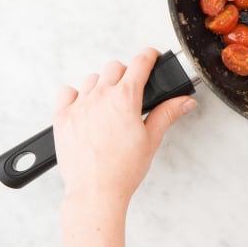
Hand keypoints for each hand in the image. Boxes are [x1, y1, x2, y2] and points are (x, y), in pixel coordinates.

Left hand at [54, 47, 196, 202]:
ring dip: (103, 84)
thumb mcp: (152, 139)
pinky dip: (76, 95)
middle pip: (115, 67)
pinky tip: (85, 108)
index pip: (140, 61)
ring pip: (92, 78)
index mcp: (125, 98)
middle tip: (133, 90)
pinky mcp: (62, 118)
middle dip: (127, 73)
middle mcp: (100, 96)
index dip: (150, 56)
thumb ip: (168, 113)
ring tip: (110, 103)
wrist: (95, 192)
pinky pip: (67, 92)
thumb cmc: (122, 170)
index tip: (152, 57)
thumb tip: (185, 101)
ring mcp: (79, 106)